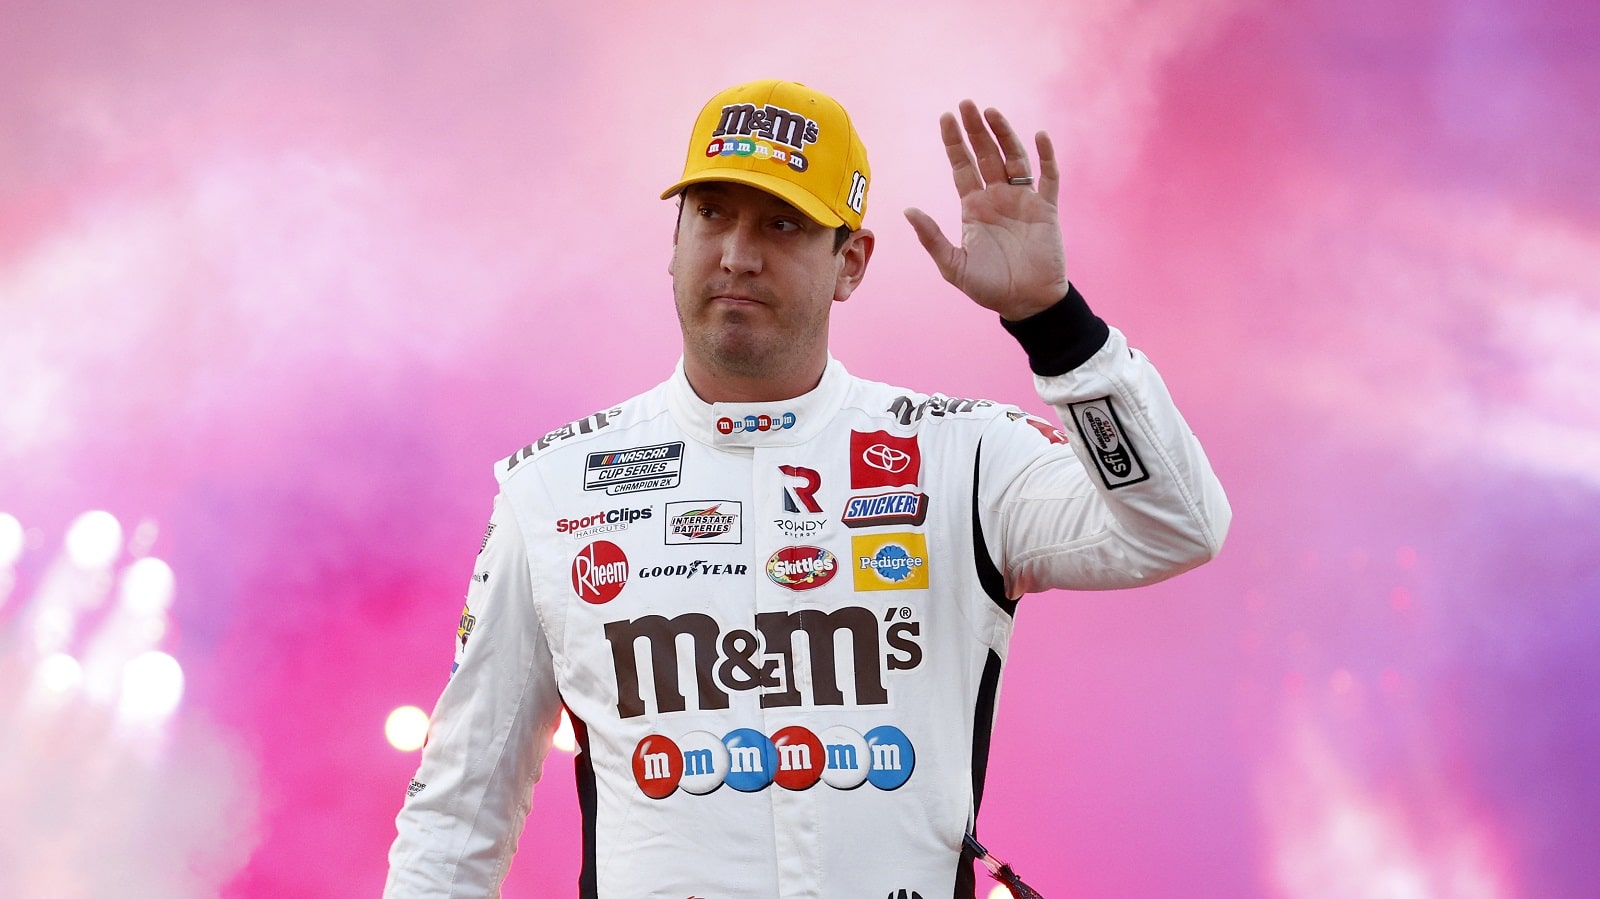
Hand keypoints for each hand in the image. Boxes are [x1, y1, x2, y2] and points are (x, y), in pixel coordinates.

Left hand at [904, 100, 1069, 320]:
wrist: (1027, 303)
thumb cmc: (990, 288)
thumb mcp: (954, 265)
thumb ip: (932, 237)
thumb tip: (907, 210)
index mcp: (974, 207)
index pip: (961, 166)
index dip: (954, 142)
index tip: (945, 117)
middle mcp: (997, 197)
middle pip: (985, 154)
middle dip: (975, 130)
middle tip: (966, 103)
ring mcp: (1023, 200)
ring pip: (1013, 158)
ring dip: (1004, 134)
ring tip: (992, 112)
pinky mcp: (1046, 209)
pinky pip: (1048, 177)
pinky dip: (1046, 156)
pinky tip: (1039, 136)